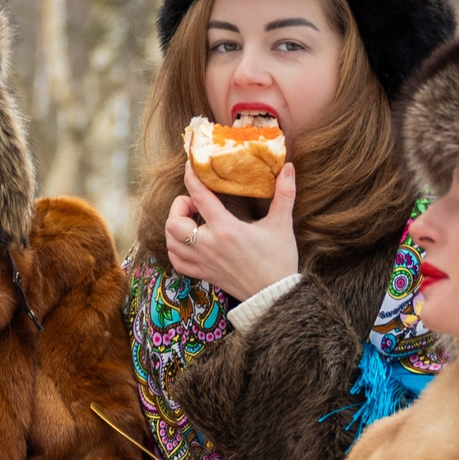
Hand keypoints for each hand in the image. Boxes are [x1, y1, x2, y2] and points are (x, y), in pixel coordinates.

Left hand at [166, 160, 299, 302]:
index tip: (190, 165)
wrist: (274, 295)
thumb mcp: (282, 225)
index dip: (191, 176)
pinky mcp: (204, 274)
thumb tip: (288, 167)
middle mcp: (209, 245)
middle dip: (178, 206)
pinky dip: (175, 249)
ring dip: (174, 227)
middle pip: (174, 222)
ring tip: (189, 220)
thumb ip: (284, 194)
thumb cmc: (279, 260)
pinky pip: (177, 262)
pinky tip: (186, 241)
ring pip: (170, 242)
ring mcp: (203, 261)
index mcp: (226, 229)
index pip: (199, 196)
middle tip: (193, 202)